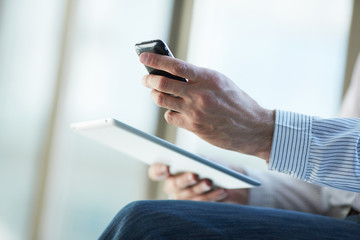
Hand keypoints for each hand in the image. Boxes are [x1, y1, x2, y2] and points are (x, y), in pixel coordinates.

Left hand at [140, 53, 273, 160]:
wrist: (252, 127)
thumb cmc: (236, 102)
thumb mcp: (220, 82)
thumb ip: (198, 77)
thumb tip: (173, 72)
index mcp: (207, 78)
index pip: (175, 65)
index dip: (156, 60)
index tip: (144, 57)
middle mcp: (199, 94)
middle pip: (162, 84)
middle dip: (148, 80)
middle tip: (145, 78)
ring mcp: (195, 112)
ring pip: (162, 100)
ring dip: (155, 95)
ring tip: (156, 93)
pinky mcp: (193, 127)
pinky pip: (170, 117)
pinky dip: (168, 112)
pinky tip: (174, 110)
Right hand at [148, 163, 248, 203]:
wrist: (224, 178)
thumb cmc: (208, 163)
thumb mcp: (201, 158)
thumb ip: (196, 159)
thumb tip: (198, 161)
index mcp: (168, 171)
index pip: (155, 172)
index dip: (158, 170)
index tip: (167, 167)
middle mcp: (172, 186)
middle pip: (174, 184)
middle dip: (184, 180)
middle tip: (194, 175)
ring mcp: (184, 199)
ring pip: (190, 195)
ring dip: (201, 188)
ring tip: (209, 182)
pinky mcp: (197, 208)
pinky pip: (204, 203)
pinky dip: (214, 195)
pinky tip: (222, 190)